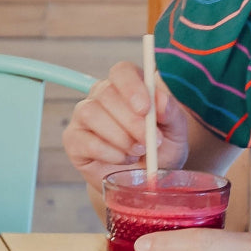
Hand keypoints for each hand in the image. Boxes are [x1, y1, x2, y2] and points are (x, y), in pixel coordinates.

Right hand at [63, 60, 189, 191]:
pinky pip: (85, 140)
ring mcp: (84, 117)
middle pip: (106, 93)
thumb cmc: (161, 150)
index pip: (122, 71)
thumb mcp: (175, 132)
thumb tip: (161, 100)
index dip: (131, 87)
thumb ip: (172, 113)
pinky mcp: (74, 140)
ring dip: (119, 137)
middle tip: (149, 142)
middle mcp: (102, 96)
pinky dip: (108, 153)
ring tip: (137, 152)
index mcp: (128, 86)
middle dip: (130, 121)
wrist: (146, 179)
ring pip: (91, 113)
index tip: (145, 109)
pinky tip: (122, 160)